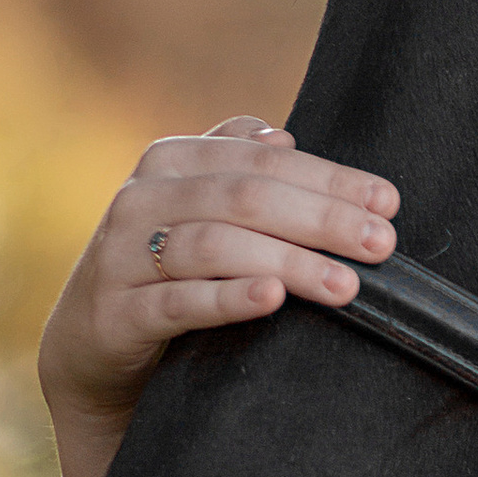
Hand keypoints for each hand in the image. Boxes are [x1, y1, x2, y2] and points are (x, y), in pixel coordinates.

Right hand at [39, 116, 398, 476]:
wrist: (90, 341)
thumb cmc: (163, 269)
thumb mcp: (194, 210)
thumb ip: (235, 168)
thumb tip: (285, 135)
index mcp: (171, 163)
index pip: (263, 161)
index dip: (329, 179)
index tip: (387, 203)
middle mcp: (143, 200)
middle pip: (246, 198)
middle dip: (322, 219)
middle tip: (381, 245)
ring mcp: (123, 255)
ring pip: (215, 246)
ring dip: (289, 262)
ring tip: (346, 285)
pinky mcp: (117, 313)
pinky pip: (177, 301)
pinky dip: (227, 298)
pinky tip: (272, 298)